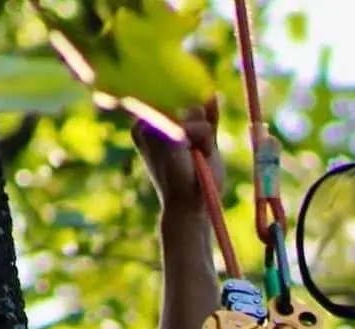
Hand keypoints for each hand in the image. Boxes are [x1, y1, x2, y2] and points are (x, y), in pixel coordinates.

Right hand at [132, 98, 224, 212]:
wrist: (189, 208)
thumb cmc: (196, 180)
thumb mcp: (203, 143)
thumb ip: (205, 119)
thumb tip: (212, 93)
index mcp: (147, 123)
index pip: (179, 98)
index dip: (196, 113)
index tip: (197, 138)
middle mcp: (142, 122)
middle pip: (188, 100)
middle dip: (201, 125)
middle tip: (195, 153)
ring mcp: (150, 127)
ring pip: (195, 110)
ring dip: (205, 136)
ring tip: (196, 156)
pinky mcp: (163, 135)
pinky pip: (200, 125)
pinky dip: (207, 142)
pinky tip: (197, 158)